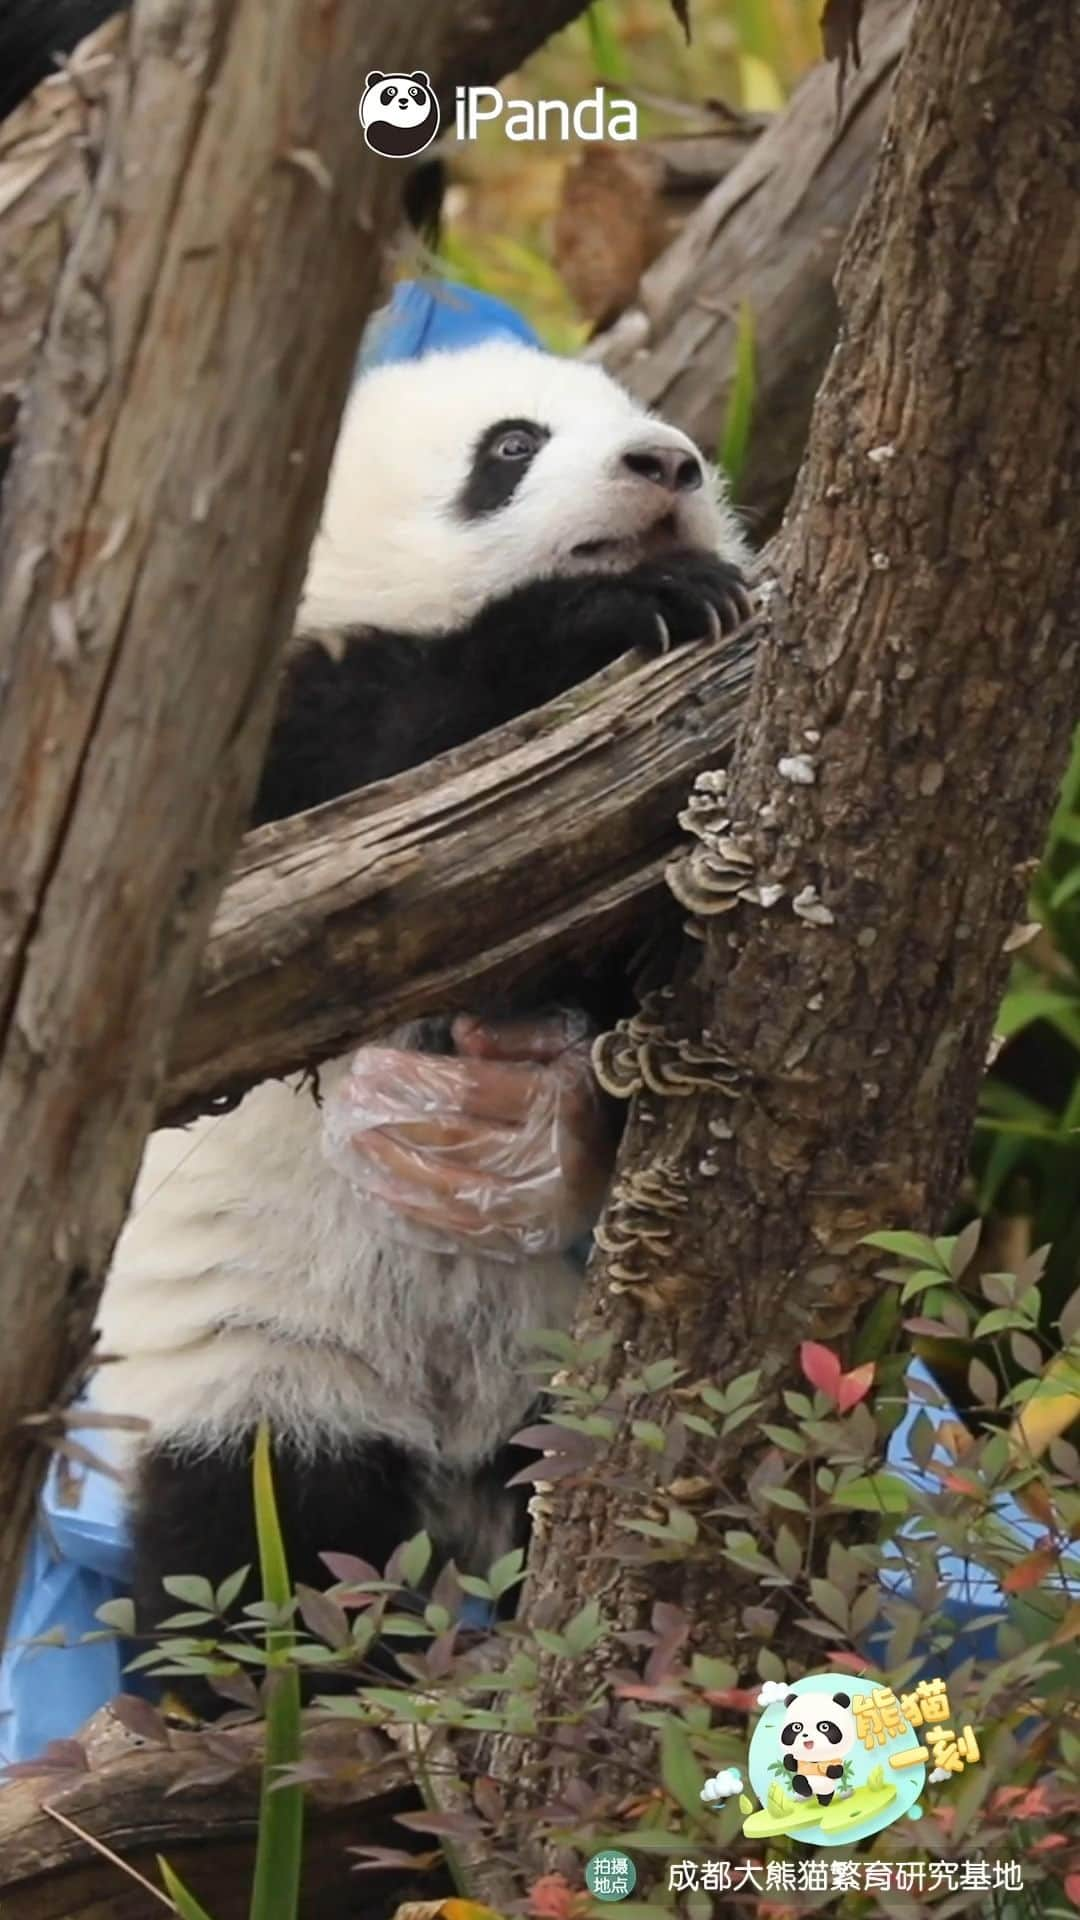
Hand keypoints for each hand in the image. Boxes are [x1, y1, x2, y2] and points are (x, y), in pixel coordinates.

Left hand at [322, 1011, 615, 1258]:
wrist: (646, 1157)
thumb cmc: (597, 1086)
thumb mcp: (572, 1042)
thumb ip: (518, 1035)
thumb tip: (460, 1034)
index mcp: (562, 1101)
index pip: (470, 1090)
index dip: (413, 1078)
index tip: (367, 1065)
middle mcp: (551, 1158)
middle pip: (453, 1139)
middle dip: (391, 1119)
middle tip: (345, 1103)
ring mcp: (540, 1207)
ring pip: (449, 1189)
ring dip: (391, 1167)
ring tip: (347, 1144)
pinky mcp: (530, 1239)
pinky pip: (461, 1230)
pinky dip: (413, 1213)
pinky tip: (375, 1192)